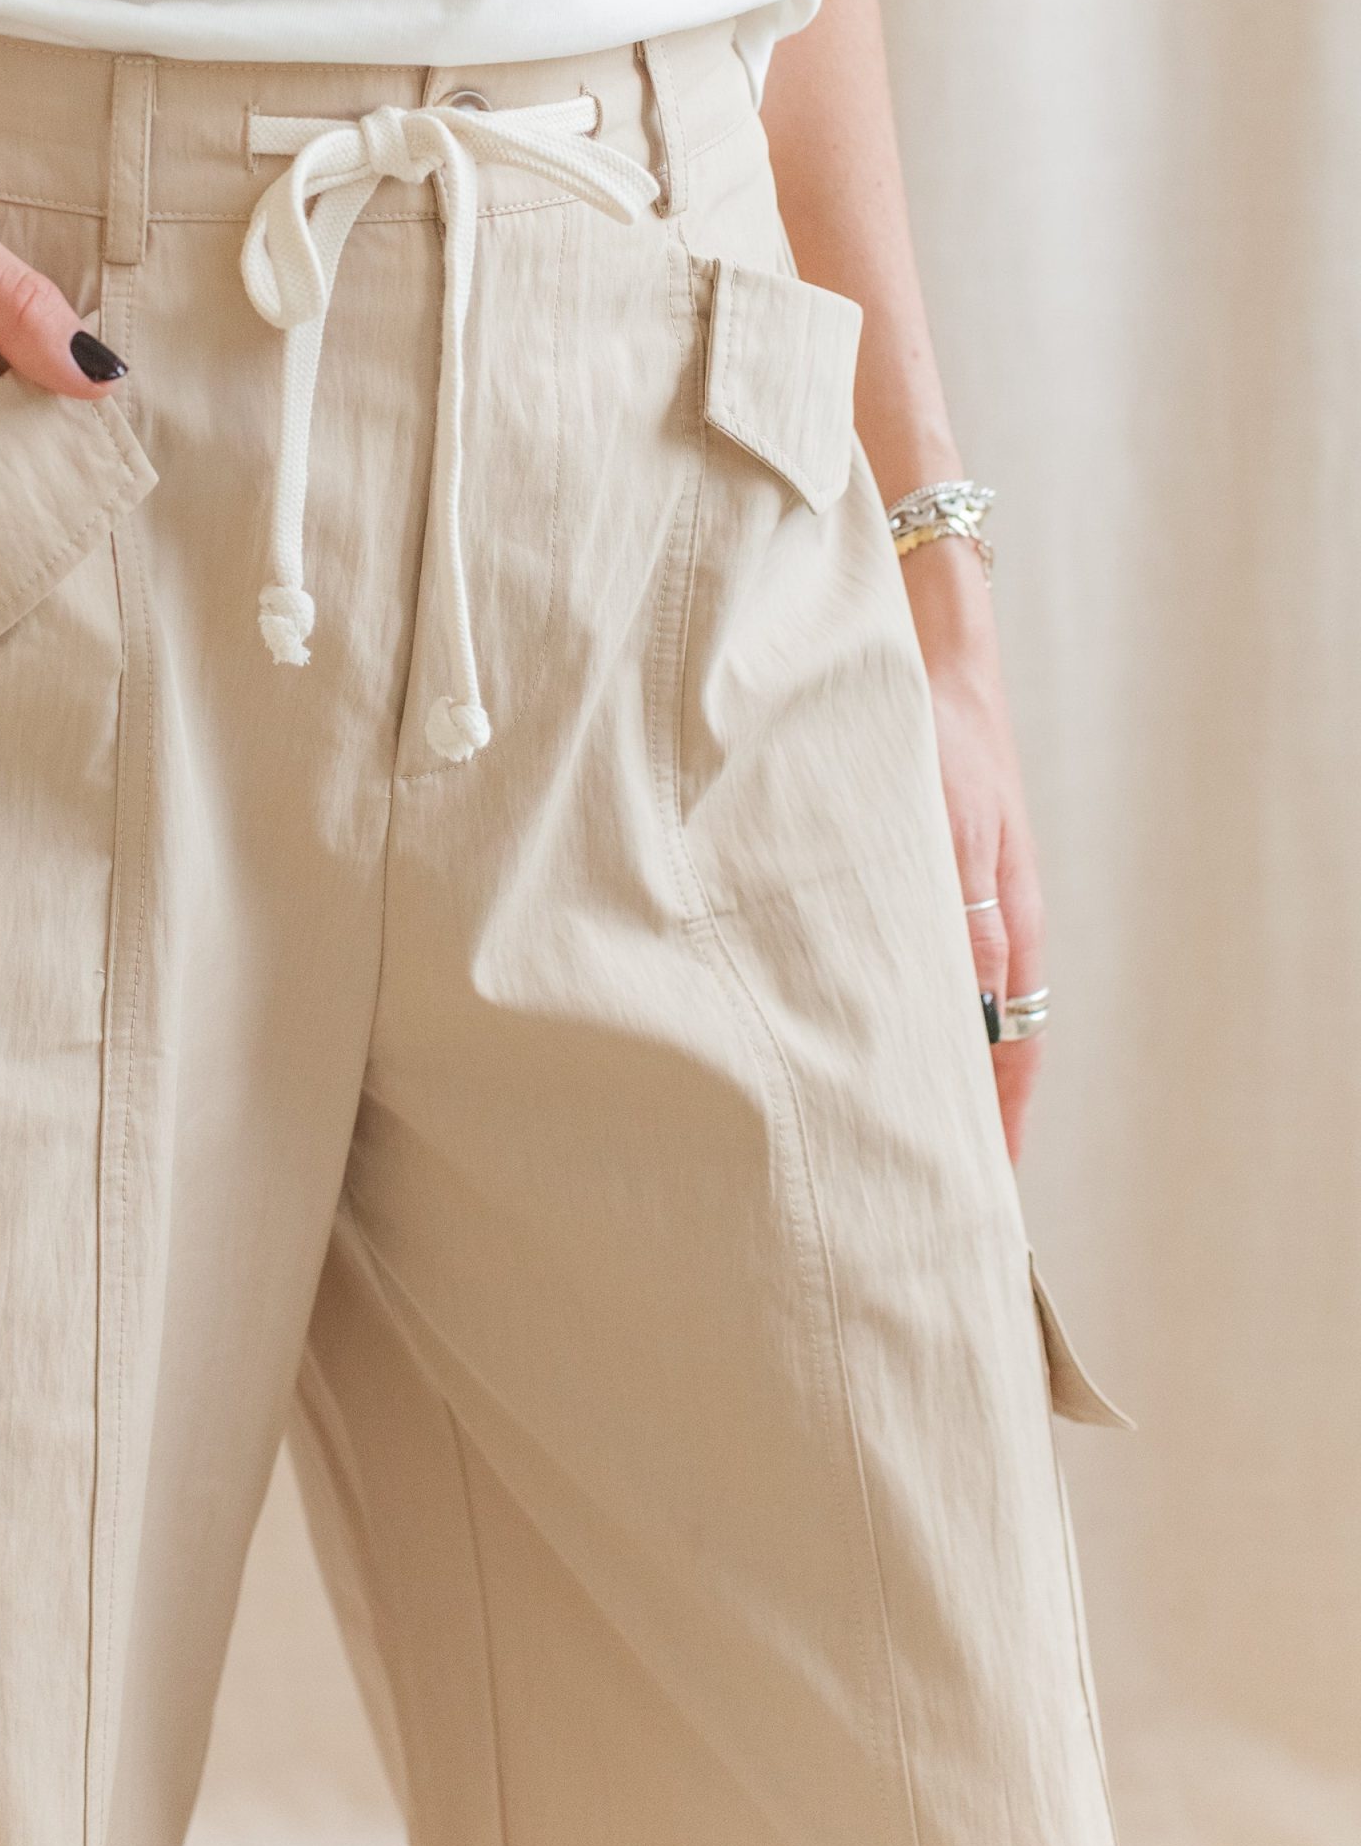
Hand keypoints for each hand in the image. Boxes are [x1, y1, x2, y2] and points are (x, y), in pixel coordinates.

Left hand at [900, 535, 1046, 1162]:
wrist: (924, 657)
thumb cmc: (939, 737)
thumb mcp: (949, 831)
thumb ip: (957, 921)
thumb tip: (965, 1011)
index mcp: (1005, 925)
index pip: (1008, 1048)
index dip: (995, 1120)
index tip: (977, 1189)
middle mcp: (978, 923)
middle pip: (969, 1039)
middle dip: (945, 1109)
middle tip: (907, 1177)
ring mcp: (944, 900)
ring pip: (930, 1003)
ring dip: (906, 1057)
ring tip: (863, 1121)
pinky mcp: (906, 876)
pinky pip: (899, 958)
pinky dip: (880, 1001)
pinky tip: (838, 1021)